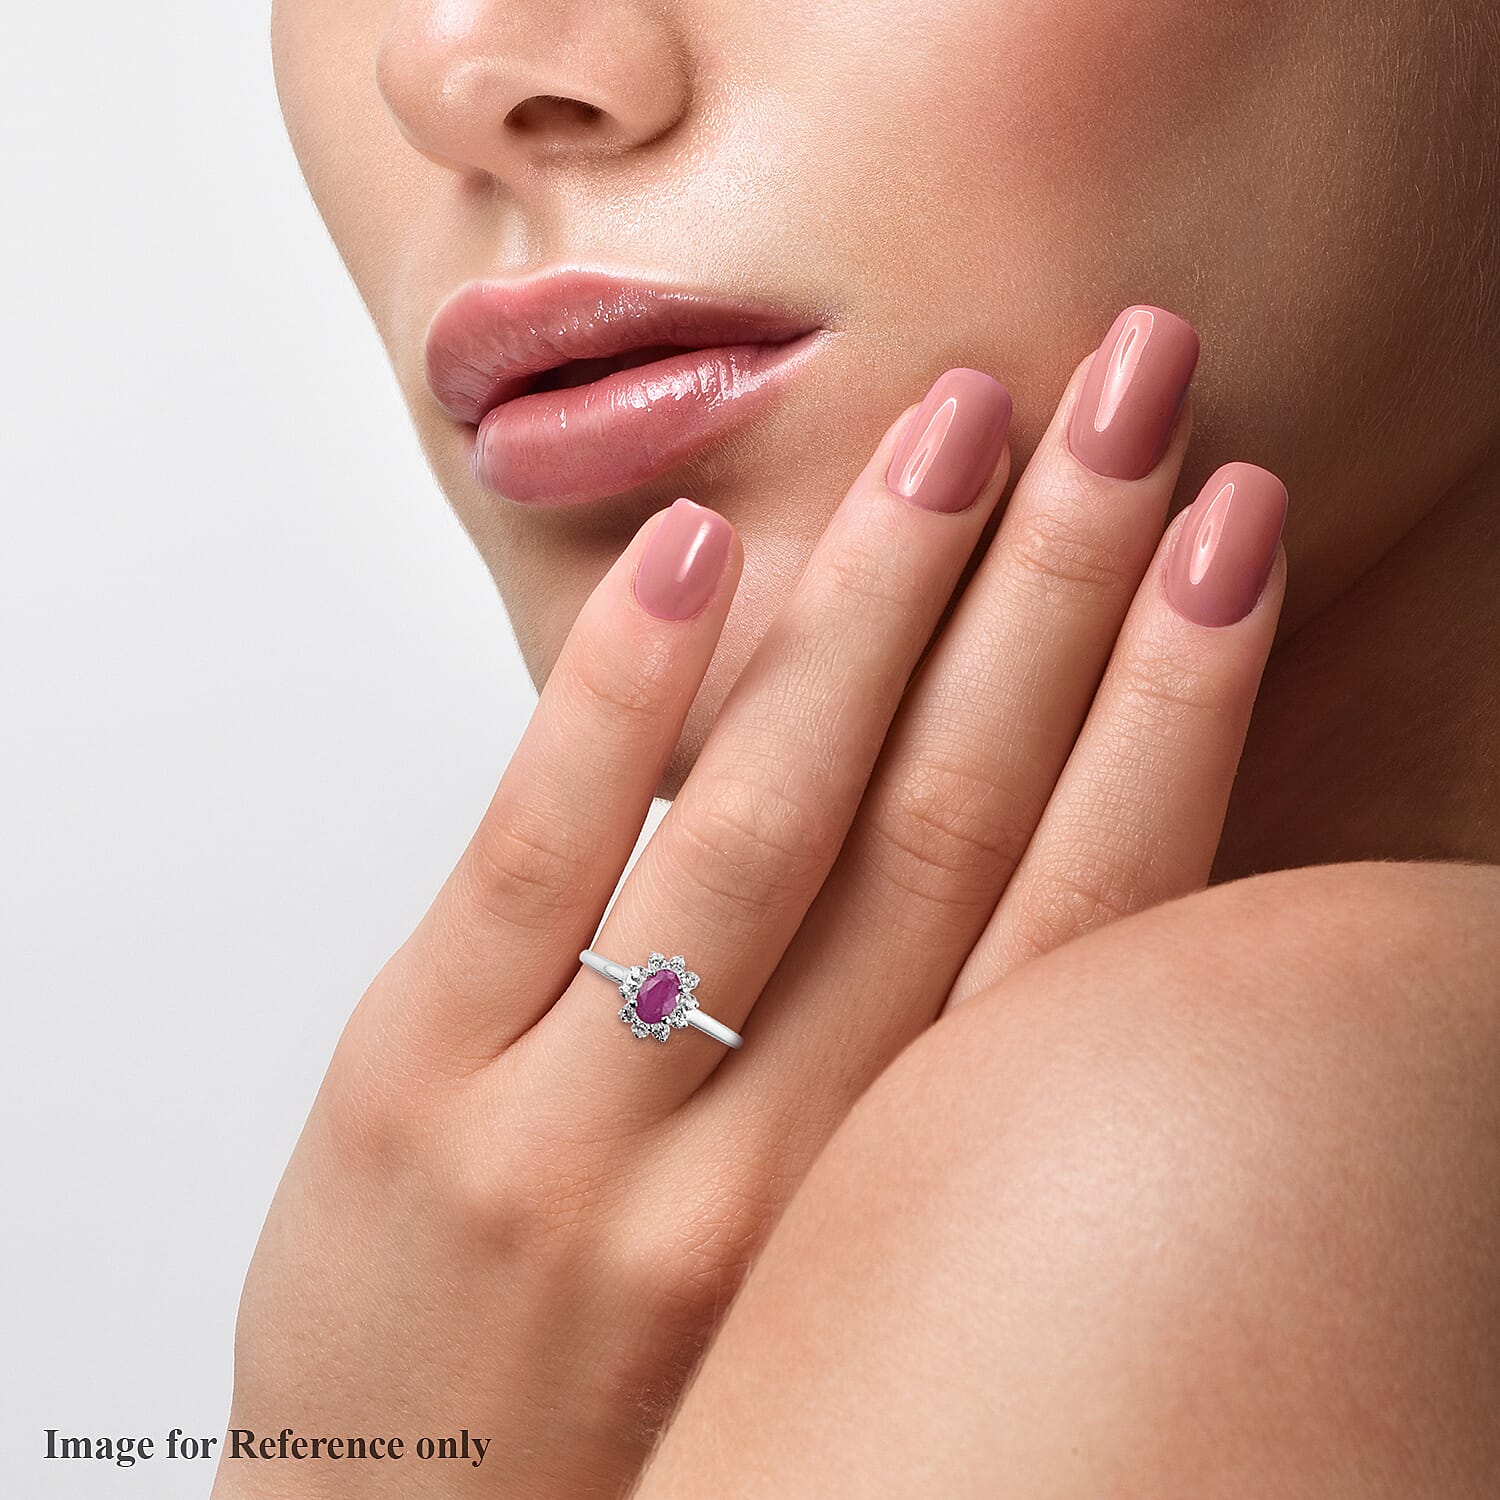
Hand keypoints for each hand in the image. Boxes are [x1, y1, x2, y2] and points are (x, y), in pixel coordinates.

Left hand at [216, 309, 1285, 1498]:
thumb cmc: (649, 1393)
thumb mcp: (824, 1249)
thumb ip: (908, 1057)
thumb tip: (1002, 818)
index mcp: (902, 1195)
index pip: (1084, 912)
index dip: (1179, 701)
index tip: (1234, 523)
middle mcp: (779, 1163)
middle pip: (953, 822)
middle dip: (1059, 585)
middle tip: (1127, 390)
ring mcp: (585, 1127)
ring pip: (769, 821)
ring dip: (880, 602)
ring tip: (958, 421)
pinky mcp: (417, 1097)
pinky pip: (536, 864)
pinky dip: (624, 699)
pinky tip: (704, 552)